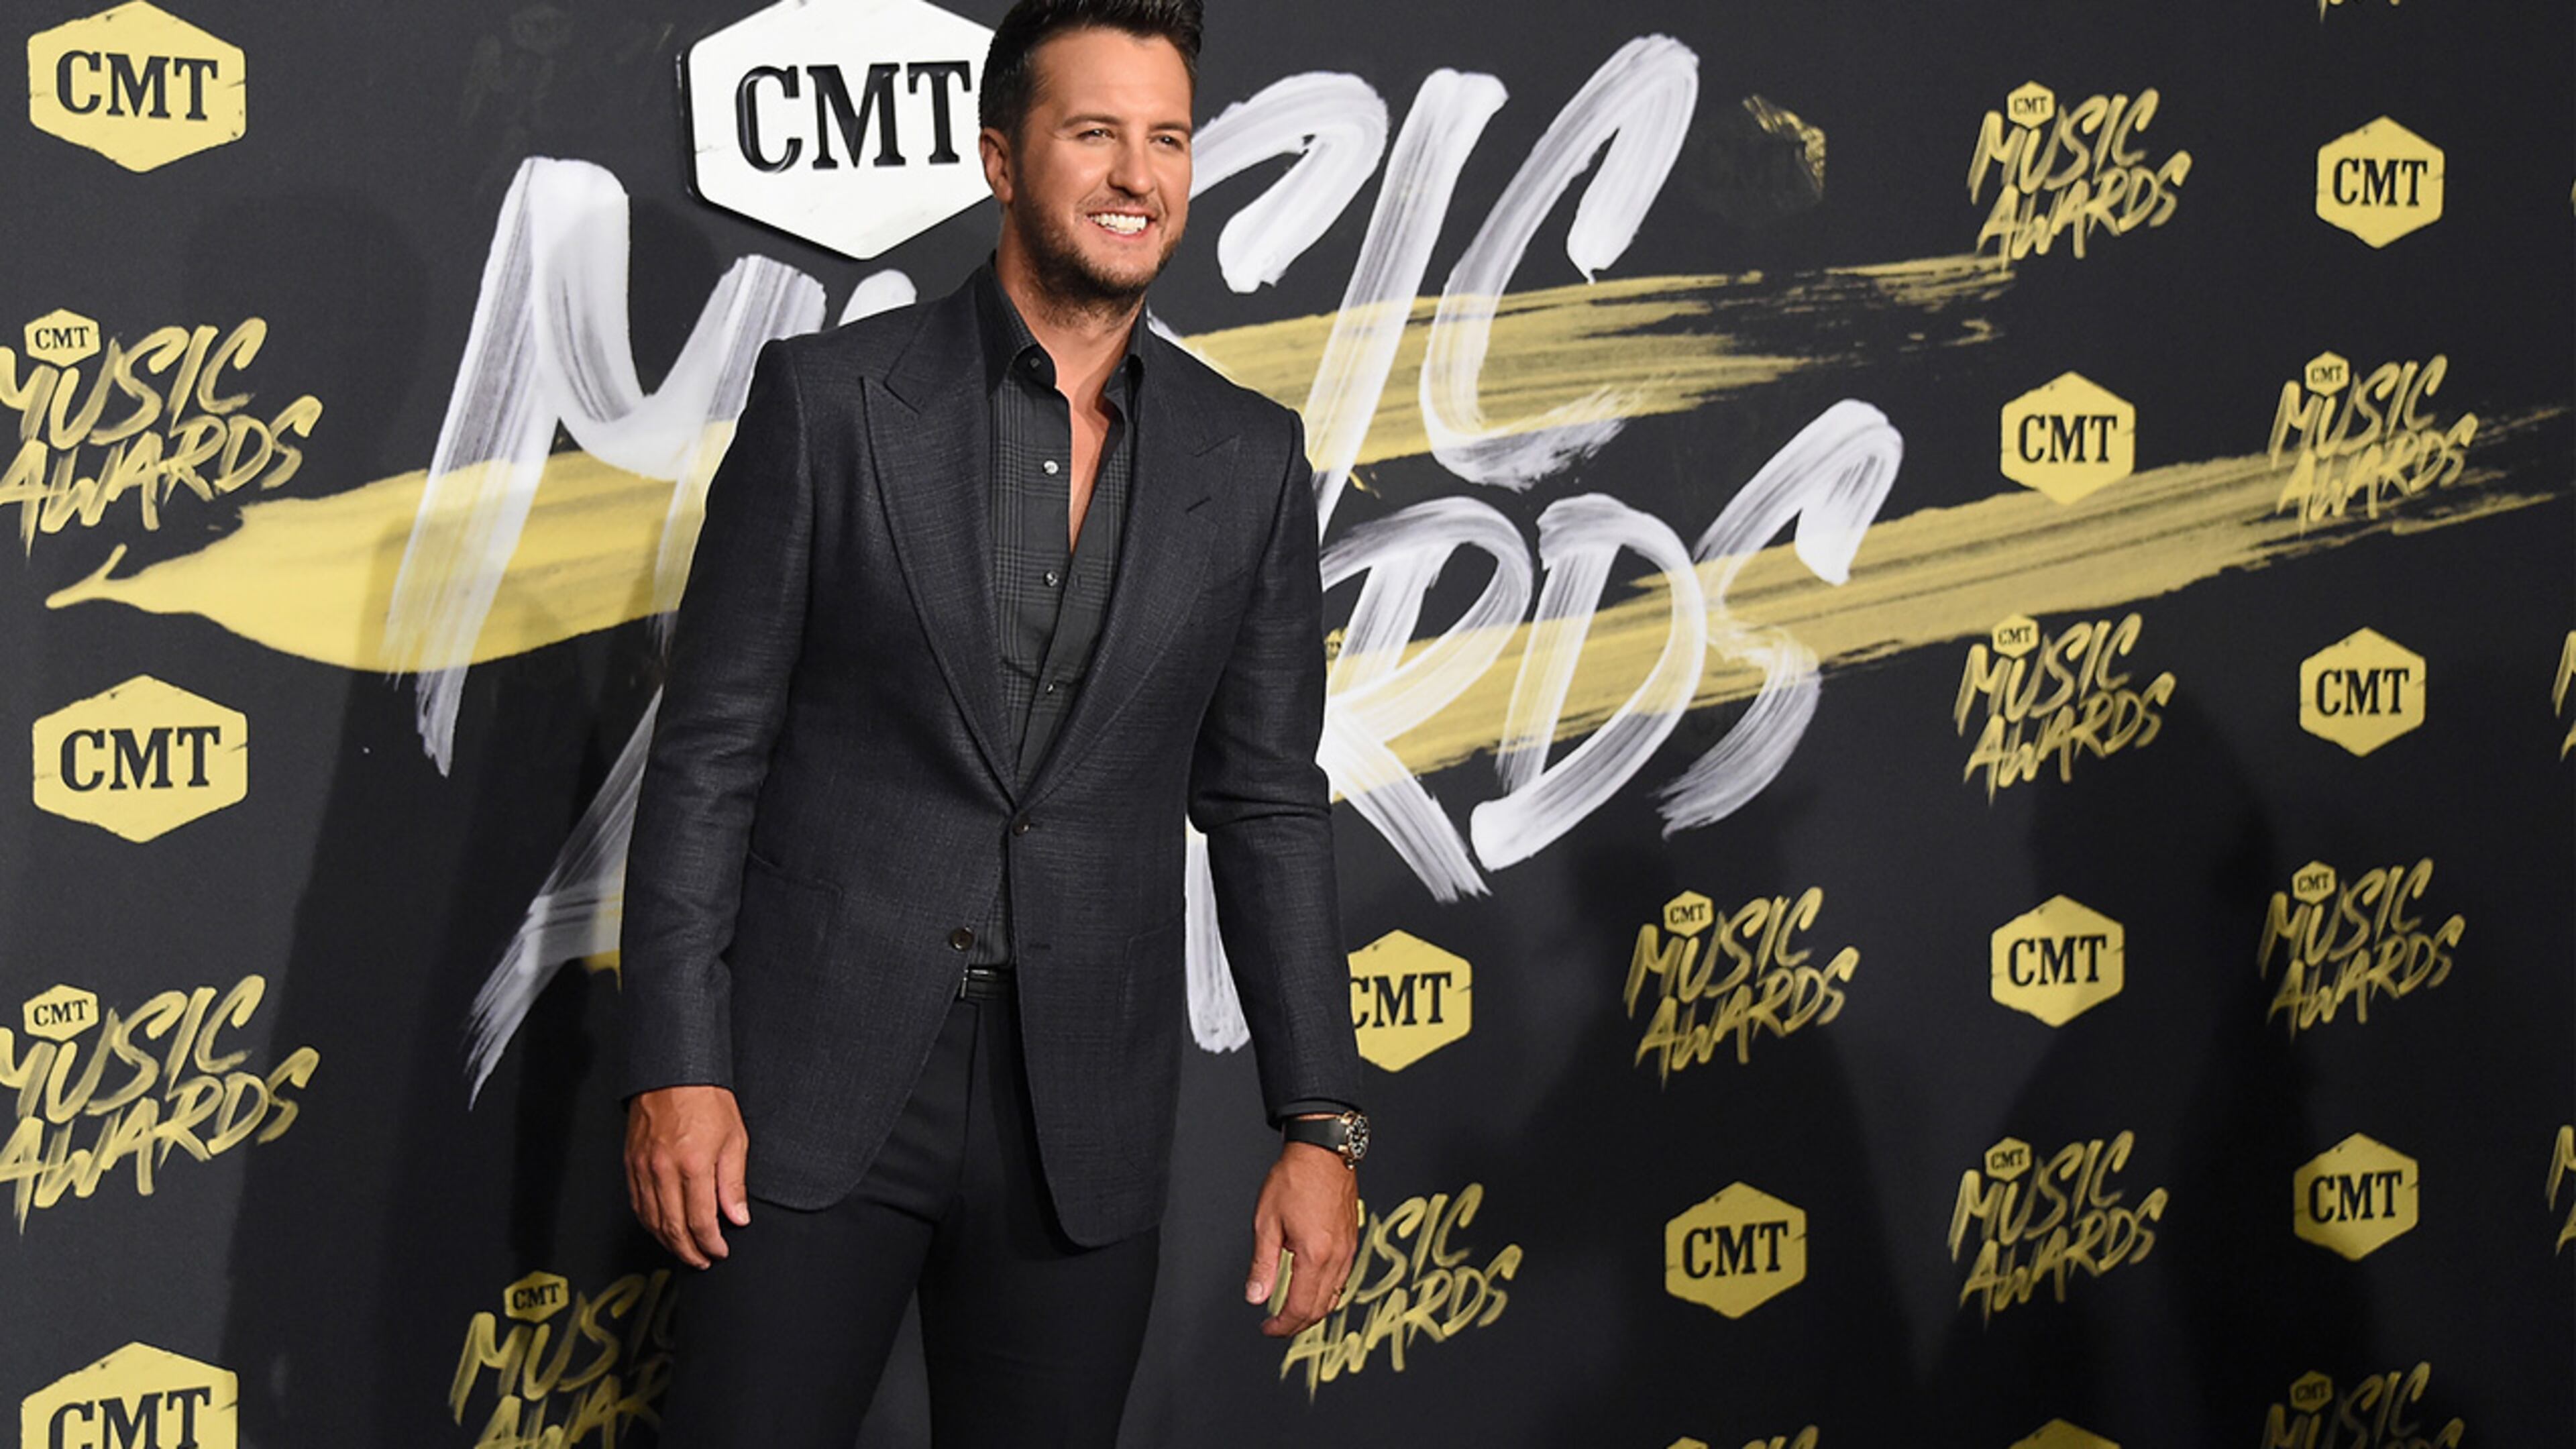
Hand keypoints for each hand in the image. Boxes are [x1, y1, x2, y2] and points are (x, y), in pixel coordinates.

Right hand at [624, 1084, 750, 1268]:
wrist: (674, 1071)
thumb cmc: (706, 1098)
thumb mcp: (735, 1138)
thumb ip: (733, 1183)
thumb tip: (737, 1217)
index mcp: (693, 1165)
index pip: (700, 1222)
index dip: (710, 1243)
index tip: (720, 1251)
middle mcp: (663, 1170)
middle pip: (672, 1228)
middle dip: (689, 1251)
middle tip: (703, 1260)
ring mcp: (643, 1168)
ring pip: (651, 1221)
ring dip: (668, 1242)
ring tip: (685, 1250)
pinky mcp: (631, 1163)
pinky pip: (638, 1204)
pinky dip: (650, 1223)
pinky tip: (662, 1228)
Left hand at [1245, 1137, 1358, 1336]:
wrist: (1323, 1151)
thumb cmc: (1295, 1178)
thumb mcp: (1266, 1222)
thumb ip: (1262, 1264)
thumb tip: (1256, 1297)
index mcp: (1315, 1255)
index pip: (1300, 1307)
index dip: (1282, 1326)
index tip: (1267, 1329)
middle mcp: (1337, 1256)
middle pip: (1320, 1308)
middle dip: (1297, 1324)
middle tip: (1276, 1326)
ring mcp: (1348, 1249)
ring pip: (1334, 1297)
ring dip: (1313, 1311)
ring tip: (1291, 1312)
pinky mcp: (1352, 1241)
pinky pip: (1342, 1279)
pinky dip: (1326, 1293)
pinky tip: (1311, 1288)